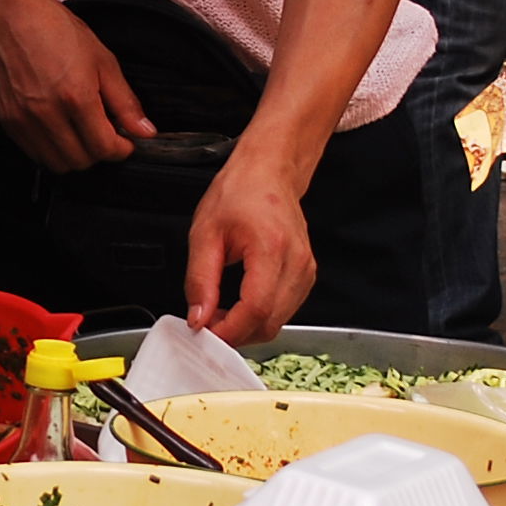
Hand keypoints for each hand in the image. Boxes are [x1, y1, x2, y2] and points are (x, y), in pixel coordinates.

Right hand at [0, 0, 154, 172]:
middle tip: (104, 134)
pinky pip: (34, 154)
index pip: (104, 148)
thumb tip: (145, 132)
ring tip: (81, 133)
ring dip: (75, 156)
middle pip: (81, 162)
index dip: (121, 149)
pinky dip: (52, 150)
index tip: (125, 142)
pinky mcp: (8, 121)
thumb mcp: (103, 61)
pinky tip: (60, 130)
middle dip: (99, 153)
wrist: (13, 17)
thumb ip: (125, 102)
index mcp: (76, 97)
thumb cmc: (58, 32)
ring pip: (57, 164)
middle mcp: (47, 114)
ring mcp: (24, 120)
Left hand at [183, 149, 314, 344]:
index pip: (255, 308)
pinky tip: (239, 307)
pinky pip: (284, 311)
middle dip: (236, 334)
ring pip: (278, 322)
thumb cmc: (240, 192)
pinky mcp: (306, 275)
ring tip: (220, 313)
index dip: (229, 330)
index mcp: (270, 247)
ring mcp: (306, 270)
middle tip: (207, 324)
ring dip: (247, 328)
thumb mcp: (204, 233)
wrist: (270, 172)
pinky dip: (260, 317)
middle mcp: (296, 261)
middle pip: (269, 322)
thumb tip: (199, 318)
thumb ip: (199, 280)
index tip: (205, 334)